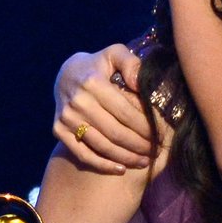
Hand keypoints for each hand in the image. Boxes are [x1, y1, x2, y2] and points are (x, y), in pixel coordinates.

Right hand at [53, 46, 153, 171]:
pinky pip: (83, 154)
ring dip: (126, 157)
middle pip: (116, 132)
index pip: (126, 112)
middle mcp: (77, 102)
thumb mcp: (114, 53)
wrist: (65, 74)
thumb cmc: (99, 66)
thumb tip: (139, 83)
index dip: (147, 127)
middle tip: (156, 151)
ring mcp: (66, 118)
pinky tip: (121, 169)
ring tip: (144, 161)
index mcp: (92, 83)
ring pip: (102, 146)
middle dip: (140, 145)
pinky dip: (103, 165)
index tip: (162, 135)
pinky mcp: (59, 130)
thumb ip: (131, 63)